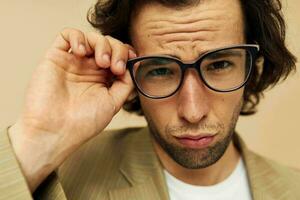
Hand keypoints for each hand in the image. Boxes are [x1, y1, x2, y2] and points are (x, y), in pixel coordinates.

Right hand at [8, 28, 136, 191]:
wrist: (55, 131)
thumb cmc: (83, 122)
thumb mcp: (113, 103)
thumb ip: (125, 83)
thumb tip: (133, 65)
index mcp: (102, 78)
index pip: (118, 56)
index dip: (126, 53)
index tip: (132, 59)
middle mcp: (89, 69)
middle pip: (108, 44)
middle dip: (117, 50)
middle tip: (115, 67)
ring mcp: (73, 62)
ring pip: (91, 38)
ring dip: (102, 44)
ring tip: (102, 62)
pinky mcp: (56, 57)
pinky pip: (66, 35)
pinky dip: (78, 37)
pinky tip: (81, 51)